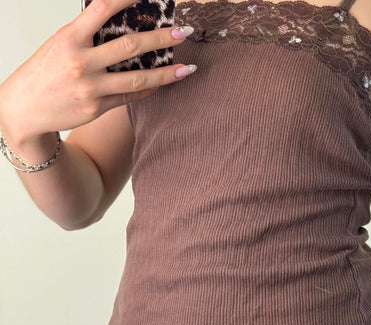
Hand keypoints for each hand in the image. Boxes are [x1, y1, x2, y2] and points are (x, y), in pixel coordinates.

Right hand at [0, 0, 194, 143]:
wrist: (24, 109)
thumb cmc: (43, 73)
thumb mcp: (59, 44)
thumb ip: (87, 35)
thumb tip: (119, 24)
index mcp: (69, 38)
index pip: (102, 9)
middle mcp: (81, 62)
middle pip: (131, 46)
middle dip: (161, 38)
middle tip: (184, 32)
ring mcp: (91, 87)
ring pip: (138, 78)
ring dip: (166, 73)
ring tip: (187, 68)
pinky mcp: (97, 107)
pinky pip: (130, 97)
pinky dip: (148, 90)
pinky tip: (162, 84)